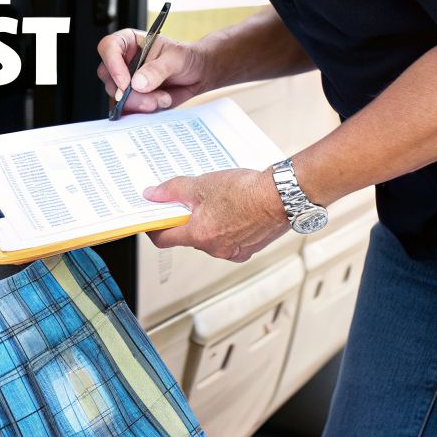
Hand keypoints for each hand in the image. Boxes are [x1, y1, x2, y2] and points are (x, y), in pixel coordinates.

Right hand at [96, 28, 210, 114]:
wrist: (198, 74)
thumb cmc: (187, 57)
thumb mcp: (176, 58)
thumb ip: (157, 69)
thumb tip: (137, 83)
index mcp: (129, 42)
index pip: (108, 48)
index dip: (113, 65)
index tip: (126, 83)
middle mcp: (123, 61)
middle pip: (108, 77)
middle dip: (128, 93)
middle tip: (150, 99)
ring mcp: (126, 81)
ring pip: (117, 97)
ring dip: (139, 103)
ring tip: (162, 99)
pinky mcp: (132, 98)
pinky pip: (126, 109)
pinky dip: (140, 112)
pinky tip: (158, 105)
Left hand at [141, 168, 288, 261]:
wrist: (283, 196)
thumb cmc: (247, 191)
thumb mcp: (202, 184)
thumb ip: (174, 190)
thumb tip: (153, 195)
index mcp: (199, 235)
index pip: (163, 239)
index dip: (154, 227)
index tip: (152, 217)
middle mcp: (215, 249)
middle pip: (187, 237)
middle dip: (185, 219)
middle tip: (188, 199)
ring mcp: (233, 251)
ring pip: (210, 237)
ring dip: (207, 221)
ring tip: (217, 199)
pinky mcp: (249, 248)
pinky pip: (229, 239)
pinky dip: (227, 226)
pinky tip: (234, 208)